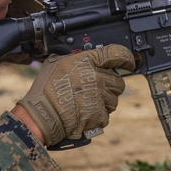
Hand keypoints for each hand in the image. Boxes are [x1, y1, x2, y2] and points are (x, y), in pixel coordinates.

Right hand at [15, 44, 135, 145]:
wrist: (41, 115)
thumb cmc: (45, 89)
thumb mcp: (56, 63)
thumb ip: (76, 59)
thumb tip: (85, 57)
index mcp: (86, 61)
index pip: (116, 53)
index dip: (126, 57)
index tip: (129, 62)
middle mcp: (95, 77)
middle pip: (118, 81)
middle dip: (110, 87)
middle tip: (95, 91)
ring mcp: (98, 96)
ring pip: (114, 100)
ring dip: (104, 103)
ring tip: (86, 104)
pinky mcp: (98, 114)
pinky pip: (106, 115)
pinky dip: (97, 117)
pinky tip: (84, 114)